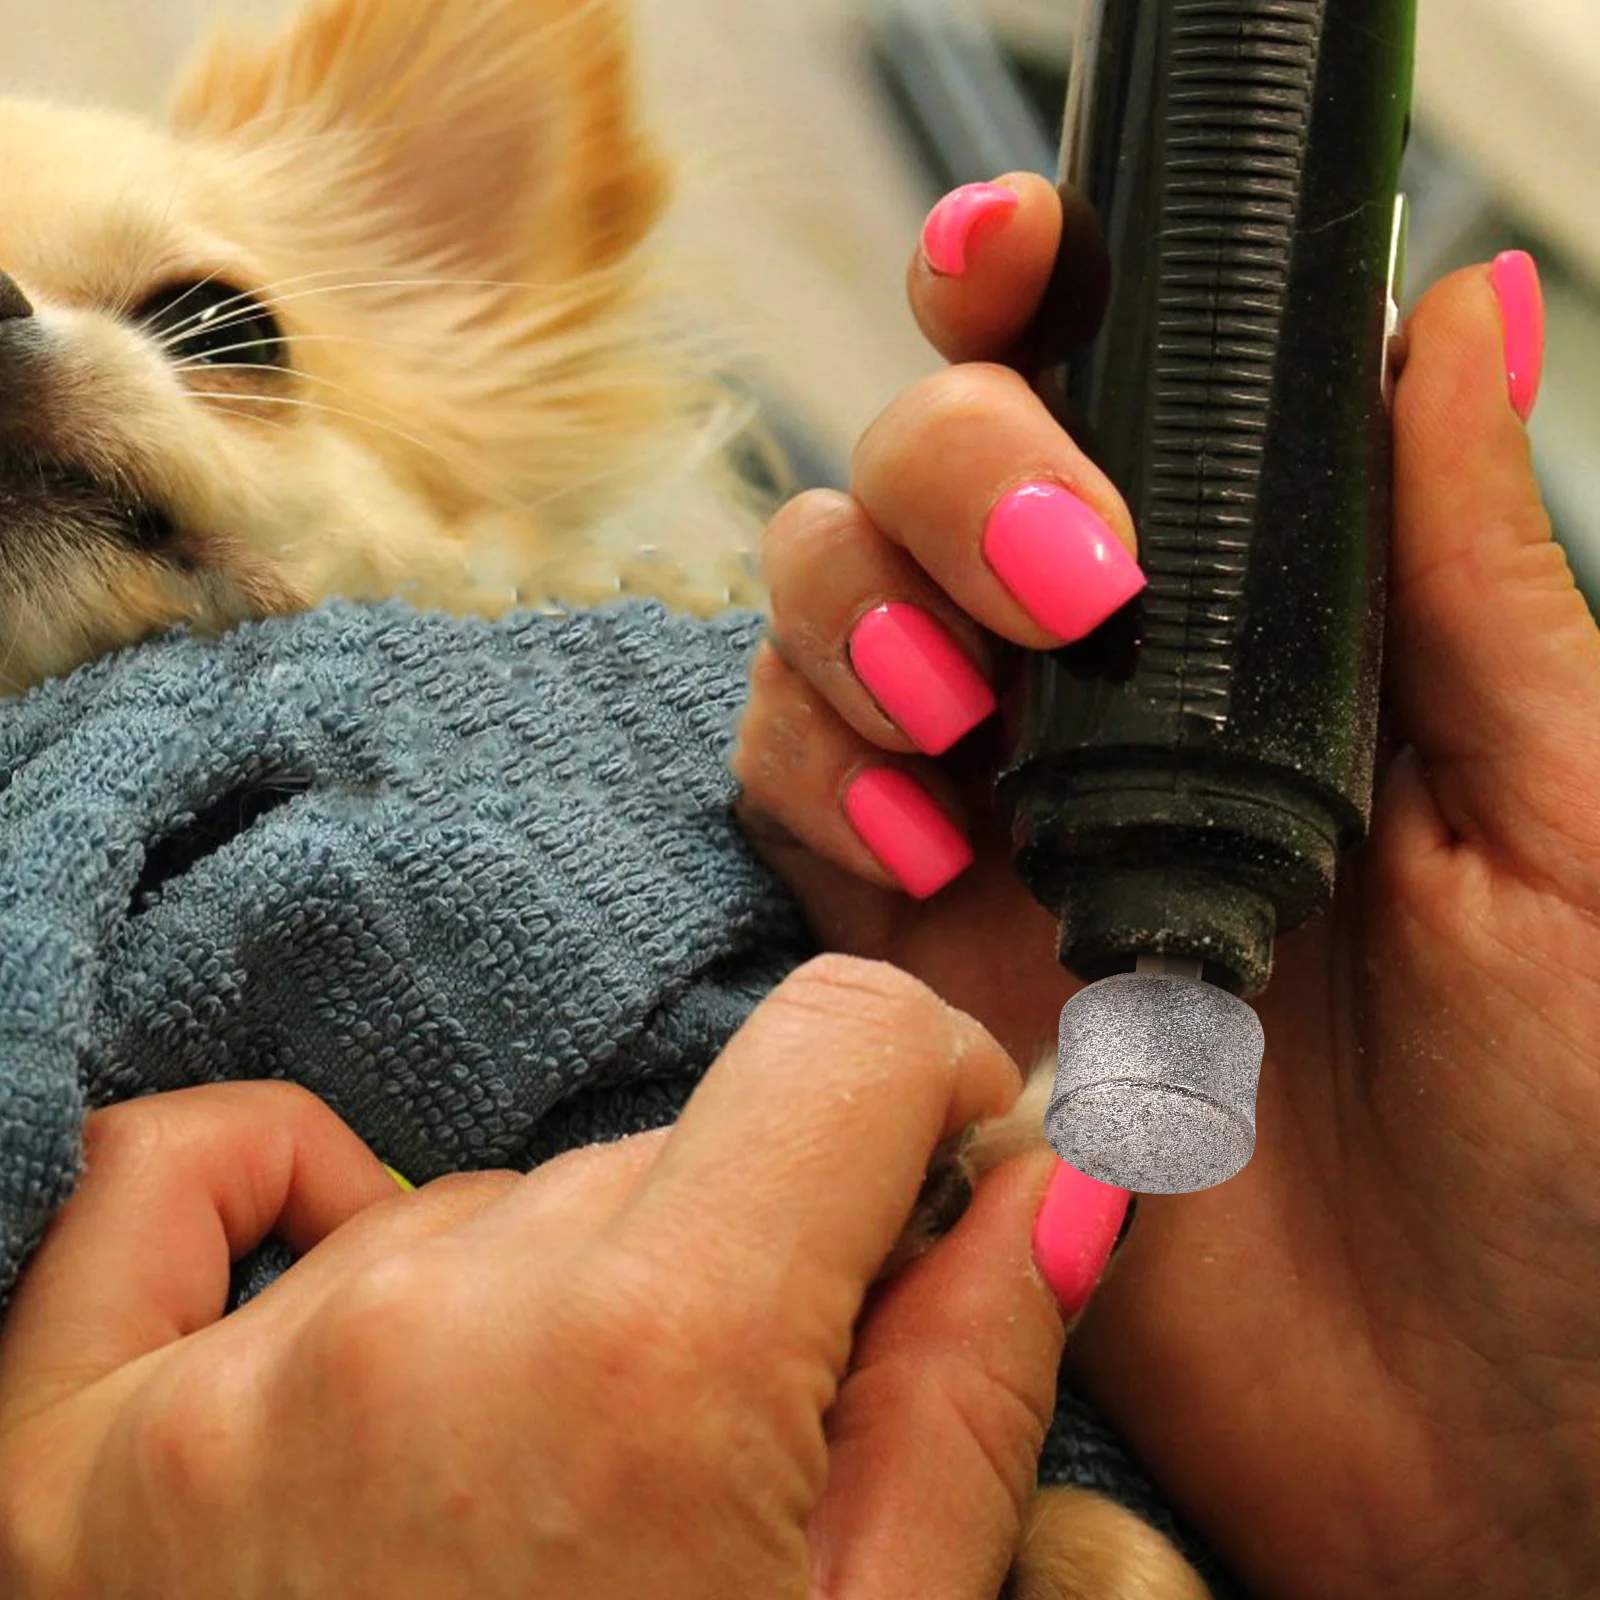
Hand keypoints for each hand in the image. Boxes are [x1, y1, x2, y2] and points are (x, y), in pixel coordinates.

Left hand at [0, 958, 1067, 1599]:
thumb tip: (1048, 1179)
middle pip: (664, 1154)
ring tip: (549, 1515)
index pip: (843, 1045)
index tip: (940, 1166)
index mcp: (661, 1370)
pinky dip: (290, 1192)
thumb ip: (975, 1381)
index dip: (931, 1083)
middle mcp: (430, 1332)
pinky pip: (176, 1184)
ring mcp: (224, 1391)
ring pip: (478, 1206)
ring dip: (548, 1303)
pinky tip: (357, 1289)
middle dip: (742, 1261)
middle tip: (729, 1456)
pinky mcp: (65, 1453)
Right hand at [735, 174, 1599, 1598]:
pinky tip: (927, 860)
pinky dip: (816, 775)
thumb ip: (1465, 572)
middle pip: (907, 471)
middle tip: (1055, 586)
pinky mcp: (891, 938)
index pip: (1099, 397)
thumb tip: (1452, 308)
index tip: (1011, 257)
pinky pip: (782, 784)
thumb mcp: (1556, 829)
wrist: (1457, 1429)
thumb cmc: (1562, 1147)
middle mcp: (1091, 695)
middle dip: (940, 467)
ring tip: (964, 725)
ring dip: (850, 620)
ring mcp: (978, 809)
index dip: (1022, 292)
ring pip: (811, 605)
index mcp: (1253, 633)